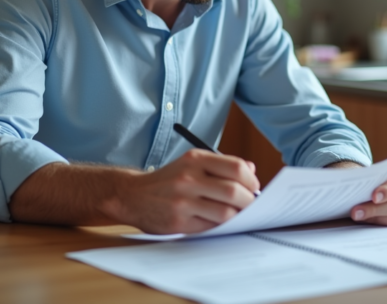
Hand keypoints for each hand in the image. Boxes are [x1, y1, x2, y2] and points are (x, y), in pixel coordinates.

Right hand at [115, 149, 260, 234]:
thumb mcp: (191, 163)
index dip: (251, 180)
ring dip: (238, 216)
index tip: (254, 188)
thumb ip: (221, 165)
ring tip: (238, 215)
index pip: (236, 168)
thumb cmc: (169, 180)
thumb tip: (252, 172)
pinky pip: (211, 227)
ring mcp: (183, 200)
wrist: (132, 195)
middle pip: (233, 191)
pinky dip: (221, 226)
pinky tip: (221, 223)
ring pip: (225, 212)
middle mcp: (189, 177)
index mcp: (195, 159)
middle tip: (252, 206)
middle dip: (249, 201)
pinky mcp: (178, 221)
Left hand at [350, 167, 386, 225]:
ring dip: (373, 217)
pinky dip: (374, 221)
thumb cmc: (372, 175)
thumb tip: (352, 181)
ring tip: (355, 215)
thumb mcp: (371, 171)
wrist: (372, 182)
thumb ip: (365, 176)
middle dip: (375, 208)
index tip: (374, 196)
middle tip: (356, 211)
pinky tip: (362, 218)